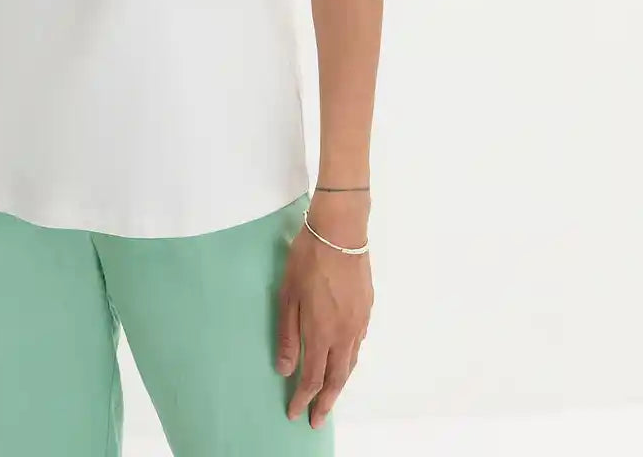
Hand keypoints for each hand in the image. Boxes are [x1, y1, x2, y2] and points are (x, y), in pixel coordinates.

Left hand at [275, 208, 372, 428]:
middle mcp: (344, 334)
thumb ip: (287, 335)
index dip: (303, 398)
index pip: (312, 377)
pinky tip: (344, 359)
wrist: (341, 231)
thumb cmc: (308, 259)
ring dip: (340, 383)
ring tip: (330, 396)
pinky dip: (350, 360)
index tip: (295, 413)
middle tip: (317, 419)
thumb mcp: (288, 295)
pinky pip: (359, 344)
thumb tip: (284, 368)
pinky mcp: (367, 309)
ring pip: (351, 364)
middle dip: (325, 402)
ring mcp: (358, 322)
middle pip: (336, 378)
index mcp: (321, 333)